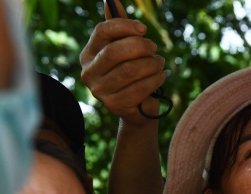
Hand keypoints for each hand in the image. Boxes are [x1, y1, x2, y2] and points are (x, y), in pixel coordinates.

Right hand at [80, 0, 165, 125]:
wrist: (137, 109)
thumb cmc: (132, 74)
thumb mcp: (125, 50)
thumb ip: (119, 28)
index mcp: (88, 54)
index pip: (103, 31)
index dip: (125, 26)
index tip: (144, 29)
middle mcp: (89, 72)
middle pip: (116, 51)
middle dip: (141, 47)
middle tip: (155, 49)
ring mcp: (100, 91)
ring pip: (130, 70)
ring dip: (152, 64)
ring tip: (160, 63)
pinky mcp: (115, 106)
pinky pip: (140, 88)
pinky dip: (155, 79)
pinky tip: (161, 76)